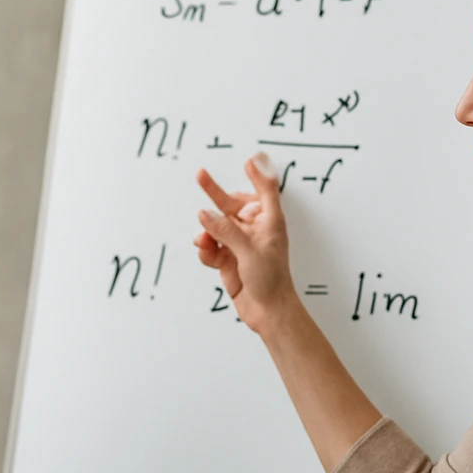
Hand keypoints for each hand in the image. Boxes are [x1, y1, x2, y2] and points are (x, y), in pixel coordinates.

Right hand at [194, 153, 299, 333]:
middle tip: (200, 174)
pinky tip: (206, 253)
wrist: (268, 312)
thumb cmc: (272, 280)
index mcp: (269, 222)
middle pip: (231, 204)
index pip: (265, 191)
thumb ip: (225, 231)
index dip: (258, 175)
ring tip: (204, 241)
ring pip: (215, 226)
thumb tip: (204, 215)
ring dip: (207, 232)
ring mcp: (239, 244)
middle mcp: (253, 229)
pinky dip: (205, 249)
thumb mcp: (249, 250)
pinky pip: (210, 246)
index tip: (249, 160)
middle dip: (214, 193)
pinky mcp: (227, 258)